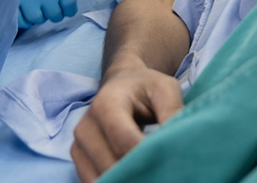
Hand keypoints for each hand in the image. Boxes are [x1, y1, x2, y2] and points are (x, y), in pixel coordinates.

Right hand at [14, 0, 89, 28]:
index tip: (67, 4)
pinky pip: (19, 18)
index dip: (70, 8)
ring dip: (41, 15)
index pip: (69, 5)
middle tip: (53, 3)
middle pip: (54, 14)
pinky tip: (27, 9)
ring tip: (40, 5)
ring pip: (37, 19)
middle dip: (56, 11)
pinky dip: (25, 18)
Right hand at [71, 60, 182, 182]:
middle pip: (112, 164)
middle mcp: (86, 126)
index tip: (169, 161)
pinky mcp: (79, 159)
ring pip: (103, 177)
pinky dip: (116, 181)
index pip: (124, 142)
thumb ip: (173, 111)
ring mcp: (79, 145)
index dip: (147, 156)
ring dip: (128, 178)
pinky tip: (135, 175)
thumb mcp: (166, 89)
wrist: (122, 83)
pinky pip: (94, 181)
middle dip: (140, 171)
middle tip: (163, 172)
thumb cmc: (146, 86)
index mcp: (106, 103)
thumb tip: (177, 142)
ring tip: (151, 173)